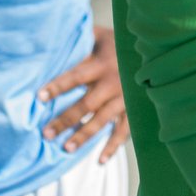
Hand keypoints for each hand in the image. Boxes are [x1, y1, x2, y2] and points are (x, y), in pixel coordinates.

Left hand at [41, 25, 129, 162]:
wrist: (156, 49)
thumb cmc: (120, 42)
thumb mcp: (101, 35)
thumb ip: (81, 39)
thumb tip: (55, 37)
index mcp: (102, 63)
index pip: (75, 76)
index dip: (58, 86)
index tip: (40, 97)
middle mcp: (113, 82)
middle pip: (86, 104)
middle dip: (65, 119)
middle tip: (46, 133)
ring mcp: (125, 98)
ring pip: (102, 120)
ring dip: (84, 135)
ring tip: (66, 148)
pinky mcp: (135, 109)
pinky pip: (124, 130)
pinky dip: (113, 146)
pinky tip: (100, 160)